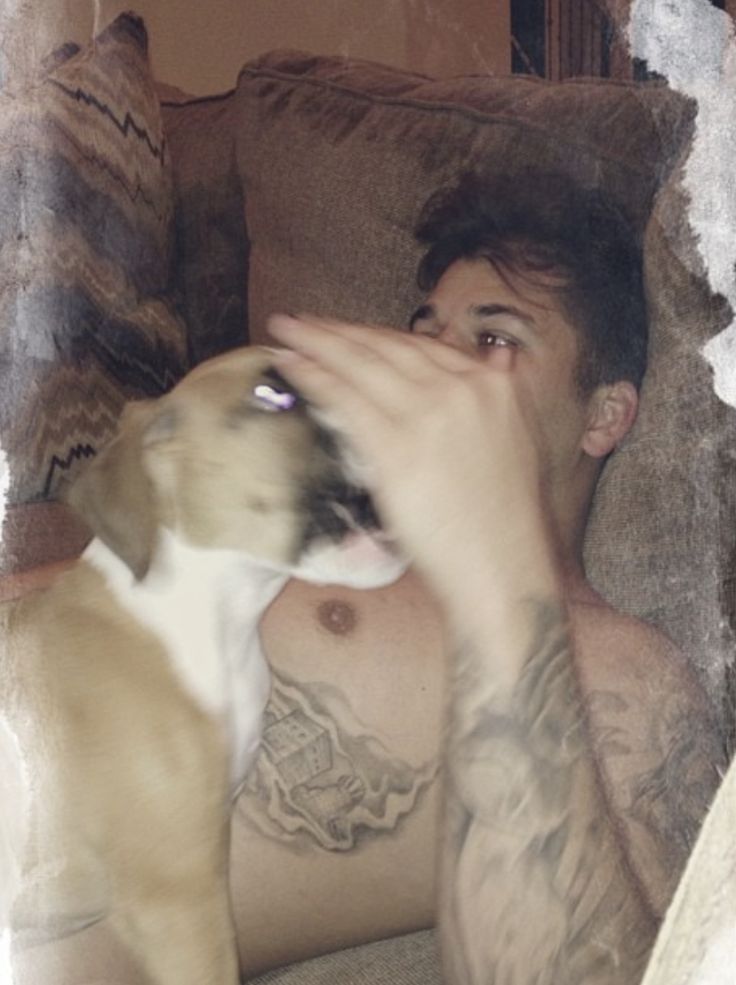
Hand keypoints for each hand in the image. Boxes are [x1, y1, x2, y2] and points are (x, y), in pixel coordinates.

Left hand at [268, 315, 553, 606]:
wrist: (505, 568)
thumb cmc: (506, 520)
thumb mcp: (518, 440)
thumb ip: (500, 392)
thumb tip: (499, 354)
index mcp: (490, 385)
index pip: (421, 346)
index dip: (376, 336)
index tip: (347, 331)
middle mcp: (460, 388)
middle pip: (386, 347)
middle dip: (337, 331)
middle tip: (299, 322)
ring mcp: (426, 414)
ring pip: (359, 364)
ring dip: (315, 343)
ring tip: (283, 331)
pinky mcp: (394, 446)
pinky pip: (344, 398)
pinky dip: (312, 376)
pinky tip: (289, 365)